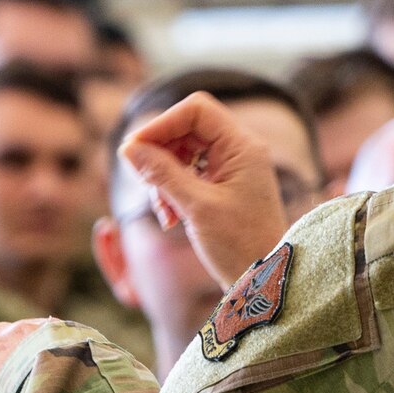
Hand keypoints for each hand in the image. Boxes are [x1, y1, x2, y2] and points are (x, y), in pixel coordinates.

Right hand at [121, 92, 289, 289]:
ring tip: (163, 212)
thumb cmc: (240, 247)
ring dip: (163, 178)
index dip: (162, 124)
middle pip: (186, 130)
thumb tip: (128, 149)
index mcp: (243, 148)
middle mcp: (240, 151)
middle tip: (145, 183)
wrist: (265, 281)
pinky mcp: (223, 187)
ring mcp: (232, 169)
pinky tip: (170, 218)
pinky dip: (172, 191)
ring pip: (183, 153)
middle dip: (160, 155)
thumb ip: (162, 174)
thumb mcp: (196, 208)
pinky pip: (188, 174)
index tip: (135, 149)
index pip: (196, 111)